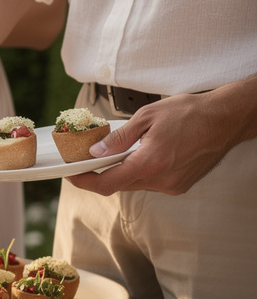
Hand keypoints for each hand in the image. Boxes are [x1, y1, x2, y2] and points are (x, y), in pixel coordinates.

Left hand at [65, 92, 246, 195]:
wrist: (225, 119)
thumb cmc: (190, 113)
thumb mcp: (146, 117)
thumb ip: (119, 138)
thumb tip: (96, 152)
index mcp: (150, 163)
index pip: (107, 183)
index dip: (84, 182)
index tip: (72, 175)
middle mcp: (162, 180)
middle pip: (119, 185)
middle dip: (102, 173)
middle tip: (89, 159)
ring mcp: (172, 185)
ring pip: (135, 184)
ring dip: (123, 171)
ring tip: (120, 151)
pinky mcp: (180, 185)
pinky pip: (150, 183)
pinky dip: (140, 171)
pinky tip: (143, 155)